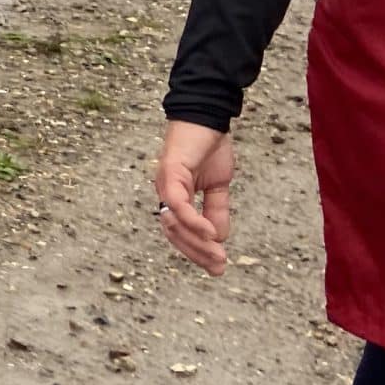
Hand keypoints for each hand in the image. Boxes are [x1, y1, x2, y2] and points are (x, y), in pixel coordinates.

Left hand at [153, 121, 235, 275]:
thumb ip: (216, 210)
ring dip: (196, 243)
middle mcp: (165, 194)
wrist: (208, 116)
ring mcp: (165, 184)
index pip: (180, 234)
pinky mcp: (171, 172)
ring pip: (175, 224)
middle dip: (197, 253)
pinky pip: (178, 203)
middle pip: (175, 234)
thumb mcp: (218, 185)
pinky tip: (209, 233)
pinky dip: (192, 221)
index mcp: (175, 198)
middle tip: (219, 266)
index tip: (217, 267)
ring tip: (217, 255)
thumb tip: (218, 238)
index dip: (196, 252)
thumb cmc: (209, 147)